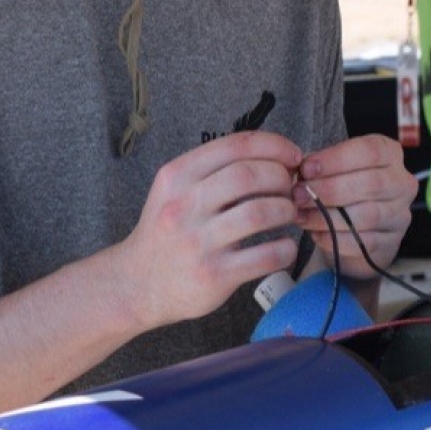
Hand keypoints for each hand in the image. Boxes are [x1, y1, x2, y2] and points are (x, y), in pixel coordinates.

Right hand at [115, 131, 303, 329]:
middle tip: (291, 188)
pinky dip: (285, 249)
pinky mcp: (214, 275)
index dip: (274, 146)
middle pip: (249, 175)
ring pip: (260, 213)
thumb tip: (273, 158)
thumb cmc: (166, 233)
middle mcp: (184, 206)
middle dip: (281, 177)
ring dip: (286, 210)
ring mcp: (198, 242)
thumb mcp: (174, 191)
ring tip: (289, 214)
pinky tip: (285, 247)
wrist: (138, 284)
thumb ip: (214, 171)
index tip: (292, 156)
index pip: (235, 145)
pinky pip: (265, 256)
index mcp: (177, 176)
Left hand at [295, 134, 416, 278]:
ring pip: (367, 215)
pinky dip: (335, 238)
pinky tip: (315, 234)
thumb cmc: (342, 187)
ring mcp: (400, 215)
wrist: (355, 228)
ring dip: (328, 216)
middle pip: (371, 183)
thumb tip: (300, 172)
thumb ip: (320, 166)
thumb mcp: (334, 168)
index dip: (336, 159)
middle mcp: (402, 182)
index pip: (370, 152)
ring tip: (301, 215)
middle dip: (329, 189)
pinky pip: (363, 242)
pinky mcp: (392, 243)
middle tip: (298, 194)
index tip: (306, 168)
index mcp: (390, 154)